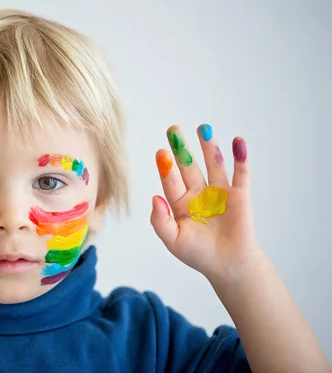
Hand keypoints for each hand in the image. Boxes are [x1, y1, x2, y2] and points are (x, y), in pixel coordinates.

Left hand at [150, 124, 262, 283]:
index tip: (161, 152)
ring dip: (208, 146)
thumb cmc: (198, 254)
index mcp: (180, 203)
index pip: (170, 181)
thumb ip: (160, 221)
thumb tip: (155, 197)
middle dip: (181, 148)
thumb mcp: (173, 240)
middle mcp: (198, 193)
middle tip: (173, 129)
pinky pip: (241, 173)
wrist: (229, 267)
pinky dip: (240, 157)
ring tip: (203, 127)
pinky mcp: (240, 195)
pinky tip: (237, 141)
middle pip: (188, 166)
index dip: (166, 167)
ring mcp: (219, 192)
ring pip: (213, 164)